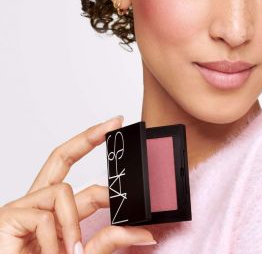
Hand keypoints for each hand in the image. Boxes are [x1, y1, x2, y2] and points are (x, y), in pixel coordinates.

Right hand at [0, 116, 155, 252]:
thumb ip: (108, 240)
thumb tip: (145, 233)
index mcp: (53, 213)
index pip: (75, 176)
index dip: (92, 152)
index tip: (114, 130)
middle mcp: (37, 205)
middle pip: (60, 159)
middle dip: (87, 137)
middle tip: (114, 123)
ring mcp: (20, 209)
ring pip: (62, 191)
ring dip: (72, 224)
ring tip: (71, 251)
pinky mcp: (7, 217)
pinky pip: (45, 216)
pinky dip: (55, 240)